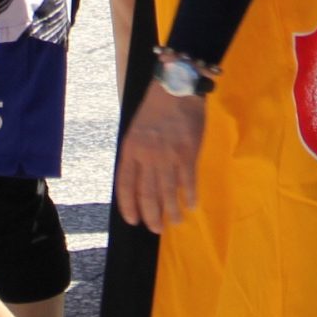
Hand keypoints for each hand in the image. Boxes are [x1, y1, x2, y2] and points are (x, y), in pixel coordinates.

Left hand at [115, 80, 205, 231]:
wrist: (177, 88)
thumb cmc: (155, 109)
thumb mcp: (136, 130)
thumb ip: (137, 156)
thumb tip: (140, 184)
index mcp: (131, 149)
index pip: (125, 186)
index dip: (128, 207)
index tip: (134, 221)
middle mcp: (147, 156)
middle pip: (147, 195)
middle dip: (151, 216)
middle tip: (156, 228)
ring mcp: (168, 156)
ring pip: (168, 194)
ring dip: (171, 212)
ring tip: (175, 221)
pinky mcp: (187, 154)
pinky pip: (188, 183)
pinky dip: (190, 197)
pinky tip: (191, 205)